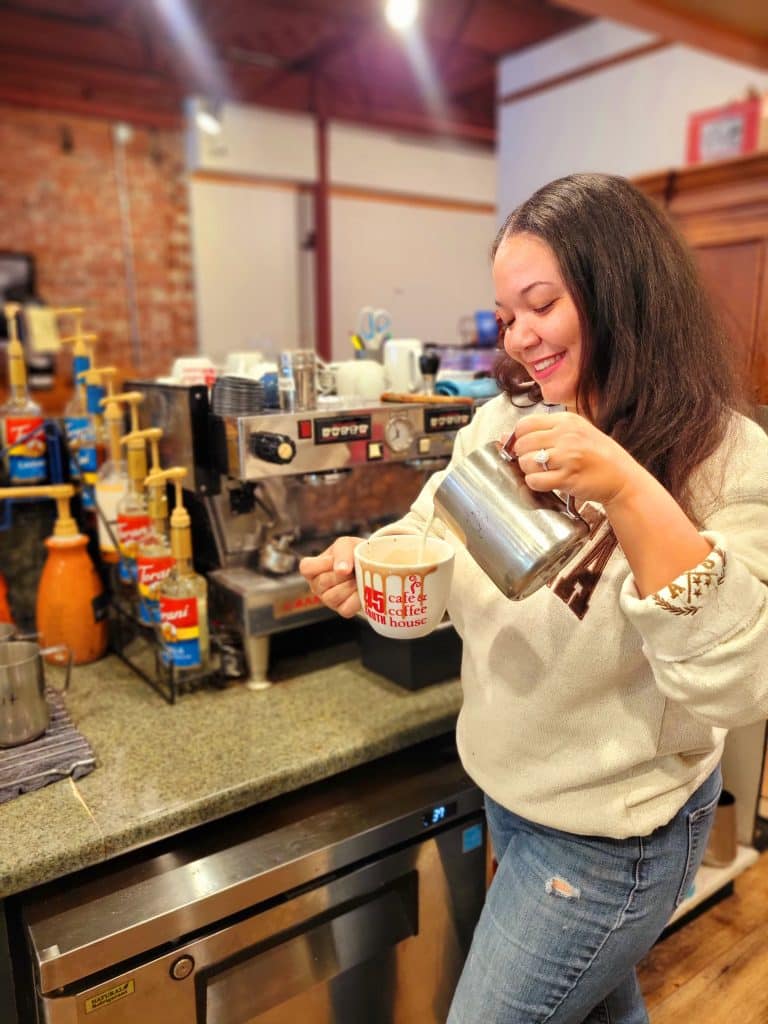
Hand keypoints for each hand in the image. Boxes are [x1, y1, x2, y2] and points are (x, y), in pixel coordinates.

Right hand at [299, 537, 361, 617]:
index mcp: (313, 569)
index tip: (334, 560)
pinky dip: (357, 598)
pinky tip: (362, 589)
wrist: (372, 565)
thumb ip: (342, 553)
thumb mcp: (346, 544)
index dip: (321, 564)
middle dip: (341, 574)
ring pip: (332, 597)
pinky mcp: (342, 610)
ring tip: (358, 578)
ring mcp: (328, 599)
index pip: (305, 568)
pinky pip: (346, 608)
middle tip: (353, 569)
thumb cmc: (353, 553)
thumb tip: (341, 570)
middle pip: (322, 582)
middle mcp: (317, 586)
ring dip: (350, 585)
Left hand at [512, 412, 642, 506]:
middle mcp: (566, 435)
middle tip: (535, 462)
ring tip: (544, 472)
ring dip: (529, 471)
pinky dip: (535, 483)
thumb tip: (504, 437)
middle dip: (523, 456)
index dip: (518, 438)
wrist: (622, 477)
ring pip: (526, 462)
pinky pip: (535, 480)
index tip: (525, 447)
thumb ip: (543, 431)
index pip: (524, 424)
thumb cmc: (597, 455)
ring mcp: (567, 456)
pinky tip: (547, 482)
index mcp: (567, 420)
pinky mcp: (567, 478)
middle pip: (522, 443)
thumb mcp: (575, 432)